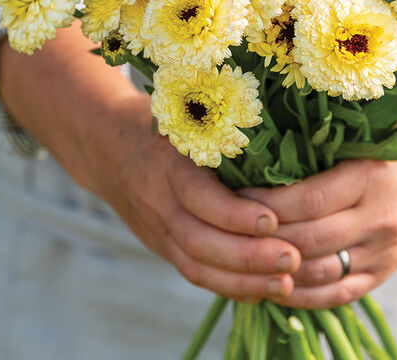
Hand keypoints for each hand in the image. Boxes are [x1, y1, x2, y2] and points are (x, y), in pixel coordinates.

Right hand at [0, 22, 300, 301]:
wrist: (102, 143)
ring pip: (197, 266)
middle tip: (293, 259)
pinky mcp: (161, 245)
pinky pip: (194, 273)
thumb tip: (285, 116)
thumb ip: (218, 119)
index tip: (274, 219)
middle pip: (199, 241)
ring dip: (244, 280)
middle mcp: (157, 200)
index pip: (196, 196)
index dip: (233, 212)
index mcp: (164, 161)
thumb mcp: (181, 108)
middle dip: (248, 256)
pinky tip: (265, 290)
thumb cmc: (160, 116)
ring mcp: (156, 228)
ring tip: (288, 285)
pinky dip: (230, 286)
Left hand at [240, 55, 396, 307]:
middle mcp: (380, 218)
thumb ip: (318, 138)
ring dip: (277, 269)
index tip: (232, 198)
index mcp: (370, 177)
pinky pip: (337, 294)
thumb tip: (258, 139)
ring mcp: (383, 252)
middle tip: (227, 230)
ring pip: (320, 271)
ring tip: (243, 257)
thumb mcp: (359, 134)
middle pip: (309, 238)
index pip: (308, 200)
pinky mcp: (381, 274)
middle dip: (263, 237)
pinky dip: (301, 295)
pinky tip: (274, 284)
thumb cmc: (381, 147)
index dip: (266, 204)